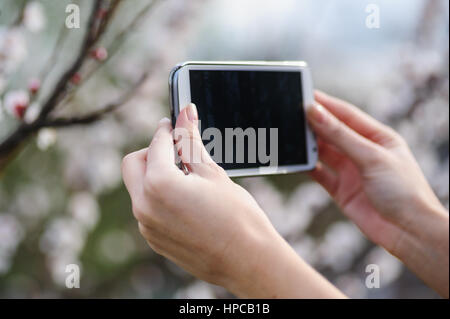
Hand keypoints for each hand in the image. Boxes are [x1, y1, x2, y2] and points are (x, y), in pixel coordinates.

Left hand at [122, 103, 343, 297]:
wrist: (248, 261)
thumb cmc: (237, 216)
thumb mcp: (212, 172)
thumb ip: (191, 141)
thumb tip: (185, 112)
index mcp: (159, 184)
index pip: (156, 144)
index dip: (167, 129)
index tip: (174, 123)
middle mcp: (144, 206)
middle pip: (133, 164)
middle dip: (151, 152)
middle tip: (176, 150)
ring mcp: (147, 226)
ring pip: (139, 188)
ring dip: (156, 176)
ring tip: (188, 178)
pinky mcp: (154, 239)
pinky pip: (148, 209)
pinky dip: (160, 197)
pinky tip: (187, 201)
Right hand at [307, 90, 448, 296]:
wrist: (408, 232)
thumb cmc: (403, 190)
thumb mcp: (371, 156)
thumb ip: (340, 135)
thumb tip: (315, 113)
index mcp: (377, 137)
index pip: (346, 114)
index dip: (326, 104)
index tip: (304, 95)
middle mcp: (363, 152)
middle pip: (333, 132)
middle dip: (313, 124)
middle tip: (291, 114)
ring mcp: (351, 171)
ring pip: (324, 152)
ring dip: (309, 145)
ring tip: (291, 136)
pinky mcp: (341, 190)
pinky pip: (320, 174)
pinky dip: (308, 167)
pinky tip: (298, 161)